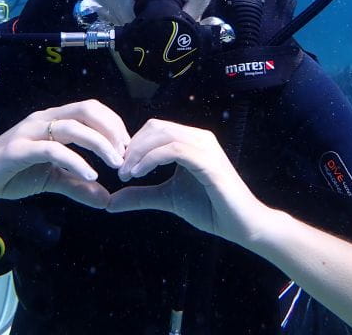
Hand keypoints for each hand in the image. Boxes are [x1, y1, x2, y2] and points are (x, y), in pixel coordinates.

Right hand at [0, 99, 129, 208]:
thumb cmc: (9, 175)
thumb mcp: (51, 180)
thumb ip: (78, 186)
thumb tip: (107, 199)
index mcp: (52, 120)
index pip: (91, 108)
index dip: (114, 124)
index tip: (127, 148)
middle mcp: (42, 119)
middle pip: (87, 110)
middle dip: (112, 130)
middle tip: (125, 155)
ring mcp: (29, 132)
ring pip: (73, 126)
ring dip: (100, 144)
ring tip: (115, 164)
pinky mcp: (17, 150)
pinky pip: (53, 150)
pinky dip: (75, 161)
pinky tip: (90, 175)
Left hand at [107, 118, 266, 245]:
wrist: (241, 225)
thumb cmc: (211, 208)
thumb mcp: (167, 198)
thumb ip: (141, 196)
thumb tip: (110, 202)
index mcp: (191, 141)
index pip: (155, 128)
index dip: (133, 144)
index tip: (120, 167)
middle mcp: (199, 137)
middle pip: (155, 127)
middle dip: (132, 146)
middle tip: (120, 171)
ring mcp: (205, 147)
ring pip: (162, 135)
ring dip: (138, 153)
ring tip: (126, 174)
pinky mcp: (209, 162)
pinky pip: (174, 150)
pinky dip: (151, 159)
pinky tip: (139, 174)